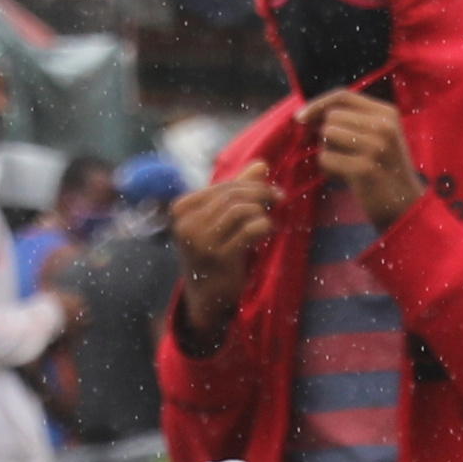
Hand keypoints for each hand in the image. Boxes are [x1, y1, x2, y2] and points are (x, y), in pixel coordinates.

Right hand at [169, 165, 284, 269]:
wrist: (207, 297)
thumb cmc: (215, 253)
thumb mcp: (221, 220)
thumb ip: (238, 191)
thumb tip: (262, 164)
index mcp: (182, 210)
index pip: (222, 187)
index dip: (251, 184)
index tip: (273, 190)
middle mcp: (187, 225)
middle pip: (231, 196)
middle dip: (261, 193)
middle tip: (280, 197)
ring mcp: (201, 242)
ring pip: (241, 210)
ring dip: (261, 212)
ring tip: (269, 219)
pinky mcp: (219, 258)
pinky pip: (250, 230)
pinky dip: (264, 226)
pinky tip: (267, 231)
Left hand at [311, 89, 429, 227]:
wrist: (407, 207)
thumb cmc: (385, 171)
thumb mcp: (379, 137)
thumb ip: (352, 121)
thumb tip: (308, 114)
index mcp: (387, 113)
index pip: (343, 95)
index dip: (318, 104)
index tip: (301, 117)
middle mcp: (384, 125)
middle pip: (331, 116)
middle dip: (326, 136)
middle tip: (341, 156)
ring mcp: (376, 146)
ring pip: (327, 135)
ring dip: (327, 153)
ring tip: (345, 167)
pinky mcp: (364, 168)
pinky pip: (326, 158)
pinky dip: (328, 170)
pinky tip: (344, 179)